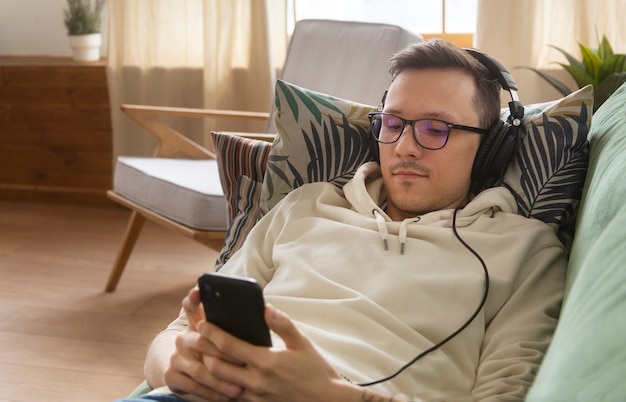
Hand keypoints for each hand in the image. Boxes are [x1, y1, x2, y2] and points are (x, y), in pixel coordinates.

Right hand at [163, 287, 243, 400]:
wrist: (190, 372)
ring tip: (238, 389)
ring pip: (198, 368)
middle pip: (201, 340)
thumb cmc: (223, 351)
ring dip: (219, 380)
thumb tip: (267, 310)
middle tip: (242, 361)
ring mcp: (176, 356)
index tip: (199, 291)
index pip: (191, 303)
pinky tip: (225, 398)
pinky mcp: (171, 375)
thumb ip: (244, 323)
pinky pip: (191, 385)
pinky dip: (209, 393)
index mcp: (198, 322)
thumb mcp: (231, 336)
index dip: (194, 297)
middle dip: (223, 353)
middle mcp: (184, 336)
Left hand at [198, 304, 350, 401]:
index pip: (230, 346)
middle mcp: (256, 382)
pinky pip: (229, 398)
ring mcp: (254, 398)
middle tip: (194, 340)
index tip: (202, 324)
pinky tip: (216, 378)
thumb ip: (283, 324)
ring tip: (201, 357)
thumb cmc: (315, 370)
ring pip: (219, 385)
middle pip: (217, 367)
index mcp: (266, 362)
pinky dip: (219, 387)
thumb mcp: (302, 343)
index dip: (213, 334)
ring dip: (208, 371)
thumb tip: (266, 308)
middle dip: (202, 352)